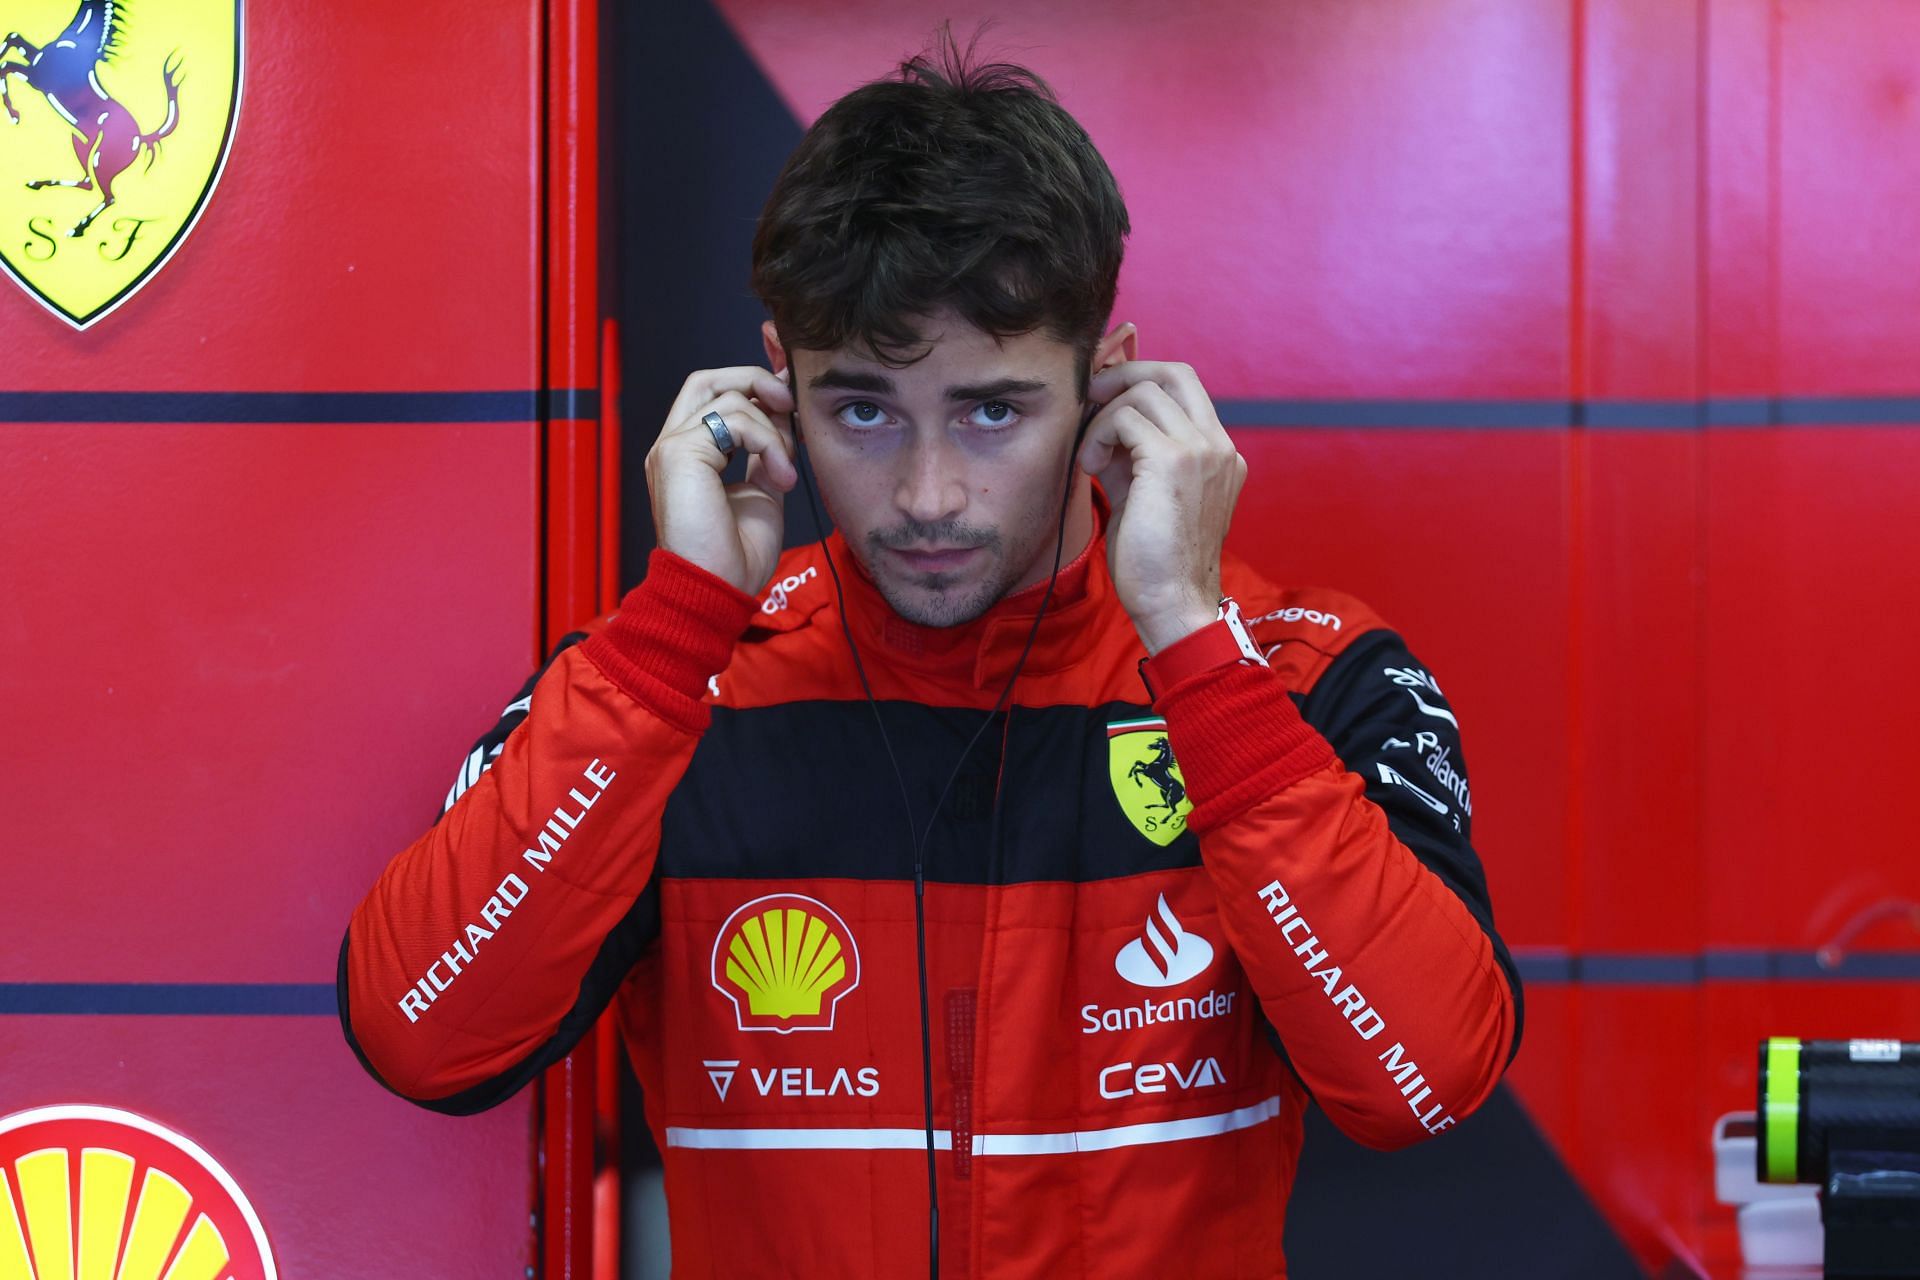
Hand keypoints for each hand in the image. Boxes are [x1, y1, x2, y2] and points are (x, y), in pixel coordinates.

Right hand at [646, 366, 798, 594]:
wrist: (715, 588)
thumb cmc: (733, 555)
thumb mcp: (760, 493)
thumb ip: (764, 455)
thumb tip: (783, 422)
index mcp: (687, 454)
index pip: (710, 397)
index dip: (751, 387)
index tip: (789, 400)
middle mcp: (672, 445)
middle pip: (707, 379)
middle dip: (755, 380)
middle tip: (789, 404)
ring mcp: (671, 446)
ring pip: (730, 398)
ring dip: (773, 430)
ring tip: (786, 471)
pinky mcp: (679, 452)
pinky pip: (735, 421)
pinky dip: (768, 442)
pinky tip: (781, 476)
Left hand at [1077, 361, 1246, 653]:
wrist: (1173, 603)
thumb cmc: (1155, 561)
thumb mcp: (1145, 494)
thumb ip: (1133, 454)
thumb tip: (1102, 420)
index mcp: (1219, 454)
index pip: (1184, 390)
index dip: (1139, 382)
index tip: (1103, 399)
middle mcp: (1218, 445)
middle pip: (1174, 372)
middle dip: (1124, 374)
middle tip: (1090, 397)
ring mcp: (1202, 450)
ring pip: (1144, 391)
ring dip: (1103, 417)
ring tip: (1090, 458)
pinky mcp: (1174, 460)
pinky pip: (1125, 417)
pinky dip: (1098, 435)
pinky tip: (1090, 468)